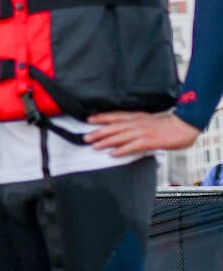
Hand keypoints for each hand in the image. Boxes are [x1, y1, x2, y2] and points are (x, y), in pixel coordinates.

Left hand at [85, 110, 200, 155]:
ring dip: (106, 142)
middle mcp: (137, 123)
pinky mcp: (149, 142)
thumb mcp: (148, 119)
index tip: (89, 119)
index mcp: (137, 116)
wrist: (184, 126)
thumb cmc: (167, 124)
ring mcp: (142, 132)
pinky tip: (113, 154)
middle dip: (99, 132)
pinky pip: (132, 147)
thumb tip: (122, 127)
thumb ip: (135, 122)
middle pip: (114, 127)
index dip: (102, 117)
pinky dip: (122, 150)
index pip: (116, 116)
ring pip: (120, 137)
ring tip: (94, 146)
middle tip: (86, 137)